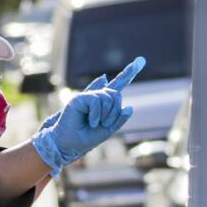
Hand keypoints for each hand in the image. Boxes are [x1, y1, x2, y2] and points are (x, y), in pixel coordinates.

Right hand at [30, 58, 144, 172]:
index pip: (117, 86)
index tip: (137, 62)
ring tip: (97, 124)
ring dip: (107, 114)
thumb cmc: (86, 138)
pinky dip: (97, 114)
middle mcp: (97, 97)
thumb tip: (129, 107)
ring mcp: (88, 96)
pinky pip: (97, 100)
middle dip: (115, 110)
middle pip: (116, 93)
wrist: (69, 143)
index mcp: (104, 104)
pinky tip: (93, 122)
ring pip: (109, 97)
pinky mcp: (80, 98)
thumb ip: (119, 118)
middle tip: (106, 123)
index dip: (127, 74)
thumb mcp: (108, 129)